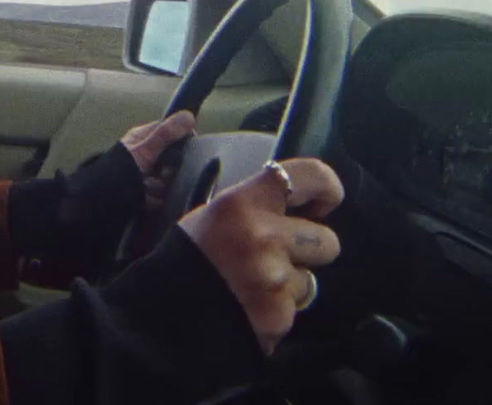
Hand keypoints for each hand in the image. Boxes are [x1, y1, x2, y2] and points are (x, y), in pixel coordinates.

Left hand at [120, 111, 196, 211]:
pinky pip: (156, 196)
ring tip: (153, 190)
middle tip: (167, 174)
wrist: (99, 202)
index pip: (167, 131)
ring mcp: (140, 174)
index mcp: (141, 138)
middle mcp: (141, 154)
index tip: (192, 148)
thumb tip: (189, 116)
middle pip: (168, 158)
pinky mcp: (139, 193)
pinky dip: (155, 200)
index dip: (181, 137)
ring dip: (162, 186)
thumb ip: (166, 134)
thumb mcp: (144, 151)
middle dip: (171, 168)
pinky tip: (151, 201)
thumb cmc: (119, 172)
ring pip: (163, 178)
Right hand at [179, 158, 343, 354]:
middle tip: (277, 257)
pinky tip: (251, 308)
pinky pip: (295, 308)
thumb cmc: (188, 259)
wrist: (164, 316)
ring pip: (311, 279)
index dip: (327, 188)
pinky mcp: (277, 314)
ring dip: (291, 284)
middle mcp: (263, 235)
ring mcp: (272, 277)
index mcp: (244, 202)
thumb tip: (294, 203)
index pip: (310, 176)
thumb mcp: (213, 215)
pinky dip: (278, 311)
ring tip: (256, 285)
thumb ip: (254, 205)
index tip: (325, 202)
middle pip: (326, 240)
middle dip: (309, 252)